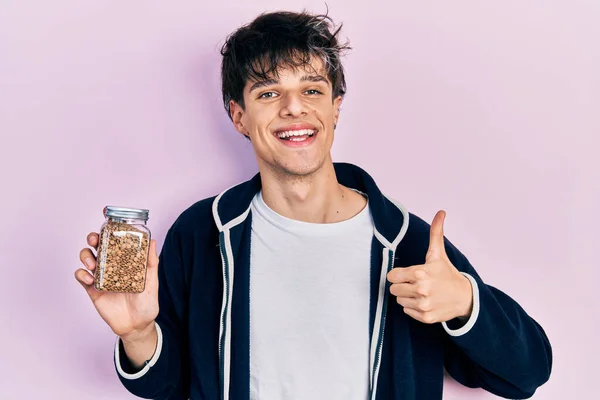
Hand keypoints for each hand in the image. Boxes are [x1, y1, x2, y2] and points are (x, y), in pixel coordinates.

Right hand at [74, 216, 159, 341]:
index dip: (109, 232)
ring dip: (86, 256)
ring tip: (92, 263)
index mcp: (125, 261)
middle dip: (93, 239)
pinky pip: (81, 277)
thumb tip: (152, 241)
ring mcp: (101, 277)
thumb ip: (151, 263)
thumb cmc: (147, 302)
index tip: (107, 225)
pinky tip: (90, 279)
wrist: (137, 325)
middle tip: (95, 239)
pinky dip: (81, 274)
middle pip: (97, 246)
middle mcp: (111, 265)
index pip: (115, 242)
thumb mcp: (152, 281)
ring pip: (86, 258)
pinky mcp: (93, 290)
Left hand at [387, 210, 472, 323]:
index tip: (407, 274)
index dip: (398, 275)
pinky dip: (414, 308)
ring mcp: (423, 305)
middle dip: (402, 286)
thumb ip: (435, 233)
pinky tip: (425, 302)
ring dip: (407, 297)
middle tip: (415, 283)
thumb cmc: (447, 273)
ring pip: (399, 300)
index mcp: (420, 273)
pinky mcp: (425, 317)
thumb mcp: (438, 254)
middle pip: (393, 289)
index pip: (391, 276)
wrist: (465, 297)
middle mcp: (421, 290)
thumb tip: (441, 212)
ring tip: (422, 293)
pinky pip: (407, 312)